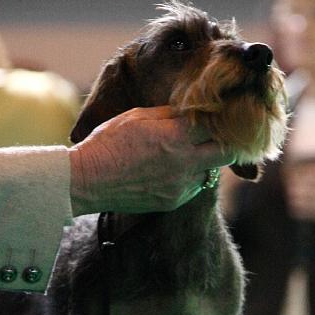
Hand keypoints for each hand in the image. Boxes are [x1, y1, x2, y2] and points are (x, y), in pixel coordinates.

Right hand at [69, 106, 232, 214]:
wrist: (87, 181)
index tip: (214, 118)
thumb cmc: (108, 143)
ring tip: (184, 155)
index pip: (217, 126)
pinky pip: (193, 188)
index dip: (218, 121)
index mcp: (175, 136)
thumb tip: (192, 112)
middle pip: (227, 154)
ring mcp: (180, 186)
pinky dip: (189, 179)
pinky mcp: (173, 202)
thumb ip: (169, 115)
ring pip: (210, 173)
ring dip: (204, 163)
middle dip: (223, 144)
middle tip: (211, 138)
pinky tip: (169, 171)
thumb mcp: (137, 117)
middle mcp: (184, 162)